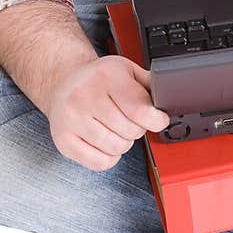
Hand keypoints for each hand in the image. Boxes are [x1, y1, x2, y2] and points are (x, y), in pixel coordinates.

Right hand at [47, 54, 169, 170]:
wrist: (63, 82)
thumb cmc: (98, 79)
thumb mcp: (125, 69)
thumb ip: (148, 83)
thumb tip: (169, 97)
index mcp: (106, 76)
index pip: (140, 110)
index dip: (156, 120)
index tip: (158, 120)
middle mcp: (84, 95)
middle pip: (130, 131)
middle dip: (137, 129)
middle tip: (129, 119)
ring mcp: (71, 119)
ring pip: (116, 148)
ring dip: (123, 143)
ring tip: (116, 129)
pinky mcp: (63, 140)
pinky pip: (99, 163)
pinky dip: (109, 157)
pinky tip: (105, 142)